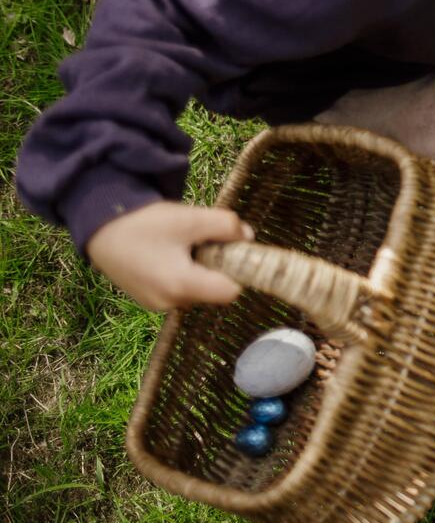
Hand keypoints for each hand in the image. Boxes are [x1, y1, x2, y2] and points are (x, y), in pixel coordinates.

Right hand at [86, 202, 253, 311]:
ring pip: (197, 290)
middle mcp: (169, 303)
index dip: (239, 271)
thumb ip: (226, 226)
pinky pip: (178, 290)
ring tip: (181, 245)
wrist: (97, 227)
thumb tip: (248, 237)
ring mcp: (156, 304)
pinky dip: (182, 274)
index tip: (234, 250)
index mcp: (181, 286)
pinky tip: (167, 253)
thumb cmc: (144, 223)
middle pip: (214, 291)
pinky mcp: (147, 299)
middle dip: (217, 267)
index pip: (230, 292)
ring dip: (199, 270)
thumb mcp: (190, 218)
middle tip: (203, 240)